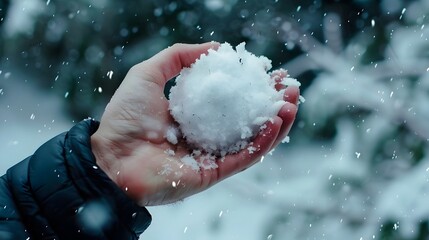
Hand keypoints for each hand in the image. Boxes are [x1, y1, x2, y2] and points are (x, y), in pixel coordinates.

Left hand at [90, 42, 298, 205]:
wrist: (111, 158)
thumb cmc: (125, 117)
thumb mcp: (149, 74)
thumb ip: (179, 57)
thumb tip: (215, 47)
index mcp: (195, 115)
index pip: (232, 100)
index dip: (252, 86)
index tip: (269, 72)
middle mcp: (206, 135)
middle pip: (248, 119)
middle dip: (271, 103)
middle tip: (289, 87)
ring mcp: (211, 155)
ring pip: (252, 139)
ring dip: (276, 122)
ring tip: (291, 102)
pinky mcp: (213, 173)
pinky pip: (244, 157)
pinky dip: (263, 141)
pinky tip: (276, 122)